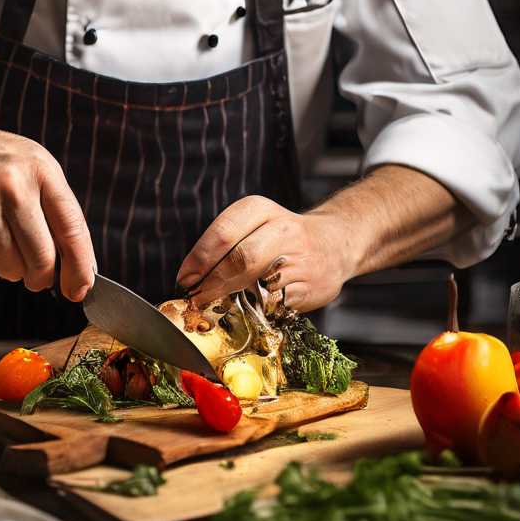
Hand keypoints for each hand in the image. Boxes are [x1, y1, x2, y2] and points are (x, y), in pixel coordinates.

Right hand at [0, 123, 95, 301]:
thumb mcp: (33, 172)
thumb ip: (58, 213)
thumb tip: (82, 270)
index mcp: (42, 171)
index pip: (73, 230)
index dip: (80, 268)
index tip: (79, 290)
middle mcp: (14, 184)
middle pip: (42, 257)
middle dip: (42, 278)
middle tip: (37, 280)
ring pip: (11, 266)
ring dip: (10, 269)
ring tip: (1, 245)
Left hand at [176, 197, 354, 313]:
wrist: (334, 243)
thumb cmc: (281, 236)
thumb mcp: (254, 223)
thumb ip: (225, 244)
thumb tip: (190, 279)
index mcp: (261, 209)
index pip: (223, 234)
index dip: (199, 261)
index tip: (185, 280)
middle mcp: (283, 231)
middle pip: (240, 259)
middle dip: (213, 283)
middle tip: (197, 298)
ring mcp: (300, 260)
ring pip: (257, 285)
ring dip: (232, 300)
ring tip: (216, 306)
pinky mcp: (311, 287)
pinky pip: (275, 304)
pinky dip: (257, 311)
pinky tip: (248, 309)